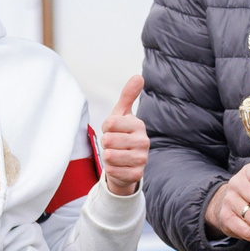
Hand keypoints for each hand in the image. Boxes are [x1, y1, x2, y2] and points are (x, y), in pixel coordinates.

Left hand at [99, 77, 148, 196]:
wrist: (127, 164)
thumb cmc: (122, 135)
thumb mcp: (122, 115)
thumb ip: (128, 95)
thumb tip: (139, 76)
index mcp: (139, 125)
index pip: (110, 123)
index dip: (106, 128)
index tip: (113, 130)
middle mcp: (143, 141)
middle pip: (108, 140)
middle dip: (106, 143)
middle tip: (114, 145)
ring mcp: (142, 159)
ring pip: (109, 156)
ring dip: (107, 157)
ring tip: (116, 154)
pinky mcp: (137, 175)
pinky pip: (112, 171)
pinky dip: (110, 169)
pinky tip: (118, 166)